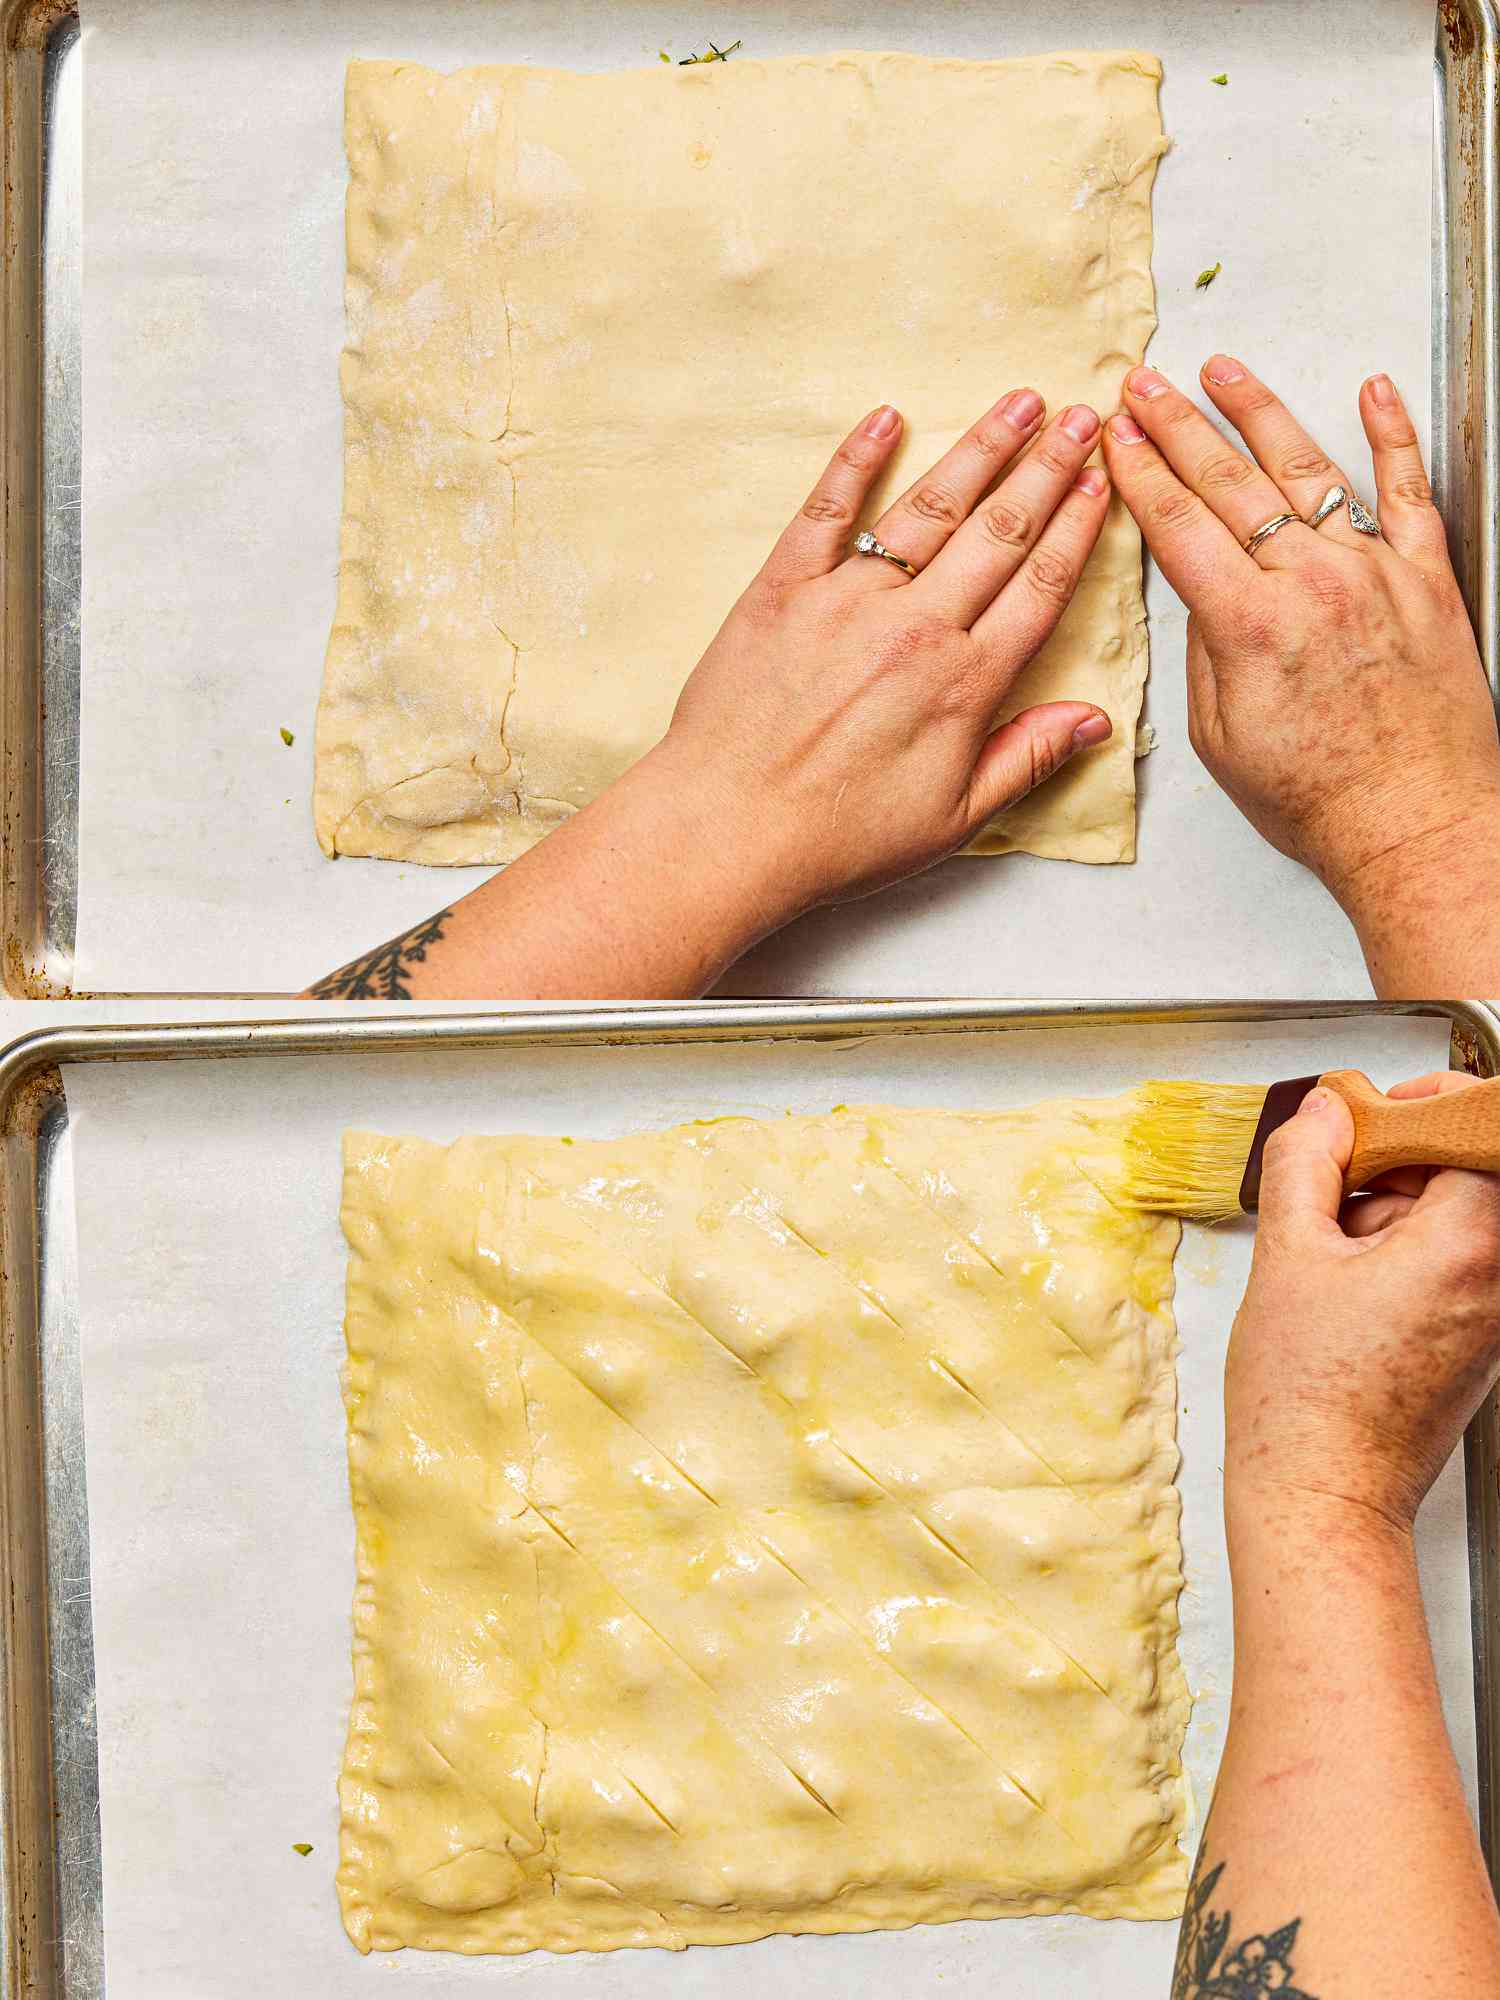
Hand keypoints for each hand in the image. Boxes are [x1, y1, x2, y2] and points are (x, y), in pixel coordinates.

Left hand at [644, 392, 1114, 921]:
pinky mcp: (783, 589)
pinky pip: (826, 510)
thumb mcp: (953, 819)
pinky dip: (855, 461)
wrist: (729, 830)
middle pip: (1000, 530)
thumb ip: (1027, 759)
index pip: (1041, 584)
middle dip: (1048, 466)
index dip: (1079, 526)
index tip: (1103, 479)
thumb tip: (1095, 721)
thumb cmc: (838, 837)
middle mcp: (915, 626)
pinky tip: (885, 419)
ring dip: (980, 450)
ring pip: (929, 508)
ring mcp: (847, 599)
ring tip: (1019, 402)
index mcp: (965, 681)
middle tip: (1081, 414)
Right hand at [1102, 359, 1499, 911]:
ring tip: (1225, 371)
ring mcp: (1375, 572)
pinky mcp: (1427, 579)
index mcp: (1250, 624)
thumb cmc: (1317, 798)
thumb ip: (1208, 650)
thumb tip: (1204, 594)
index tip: (1116, 435)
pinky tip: (1375, 391)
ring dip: (1260, 412)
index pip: (1180, 524)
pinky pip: (1412, 491)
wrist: (1415, 823)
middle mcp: (1313, 582)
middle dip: (1178, 426)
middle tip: (1146, 387)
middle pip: (1231, 483)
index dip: (1140, 472)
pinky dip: (1394, 435)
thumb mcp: (1220, 736)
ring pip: (1310, 470)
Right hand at [1225, 1071, 1499, 1534]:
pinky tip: (1344, 1283)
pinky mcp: (1475, 1338)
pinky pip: (1450, 1264)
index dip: (1420, 1106)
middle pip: (1466, 1172)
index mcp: (1469, 1244)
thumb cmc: (1306, 1401)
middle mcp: (1498, 1277)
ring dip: (1394, 1210)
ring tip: (1331, 1247)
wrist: (1322, 1496)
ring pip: (1455, 1218)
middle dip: (1399, 1162)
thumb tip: (1323, 1114)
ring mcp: (1492, 1312)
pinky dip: (1400, 1253)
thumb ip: (1305, 1164)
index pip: (1476, 1127)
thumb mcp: (1287, 1255)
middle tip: (1334, 1180)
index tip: (1371, 1113)